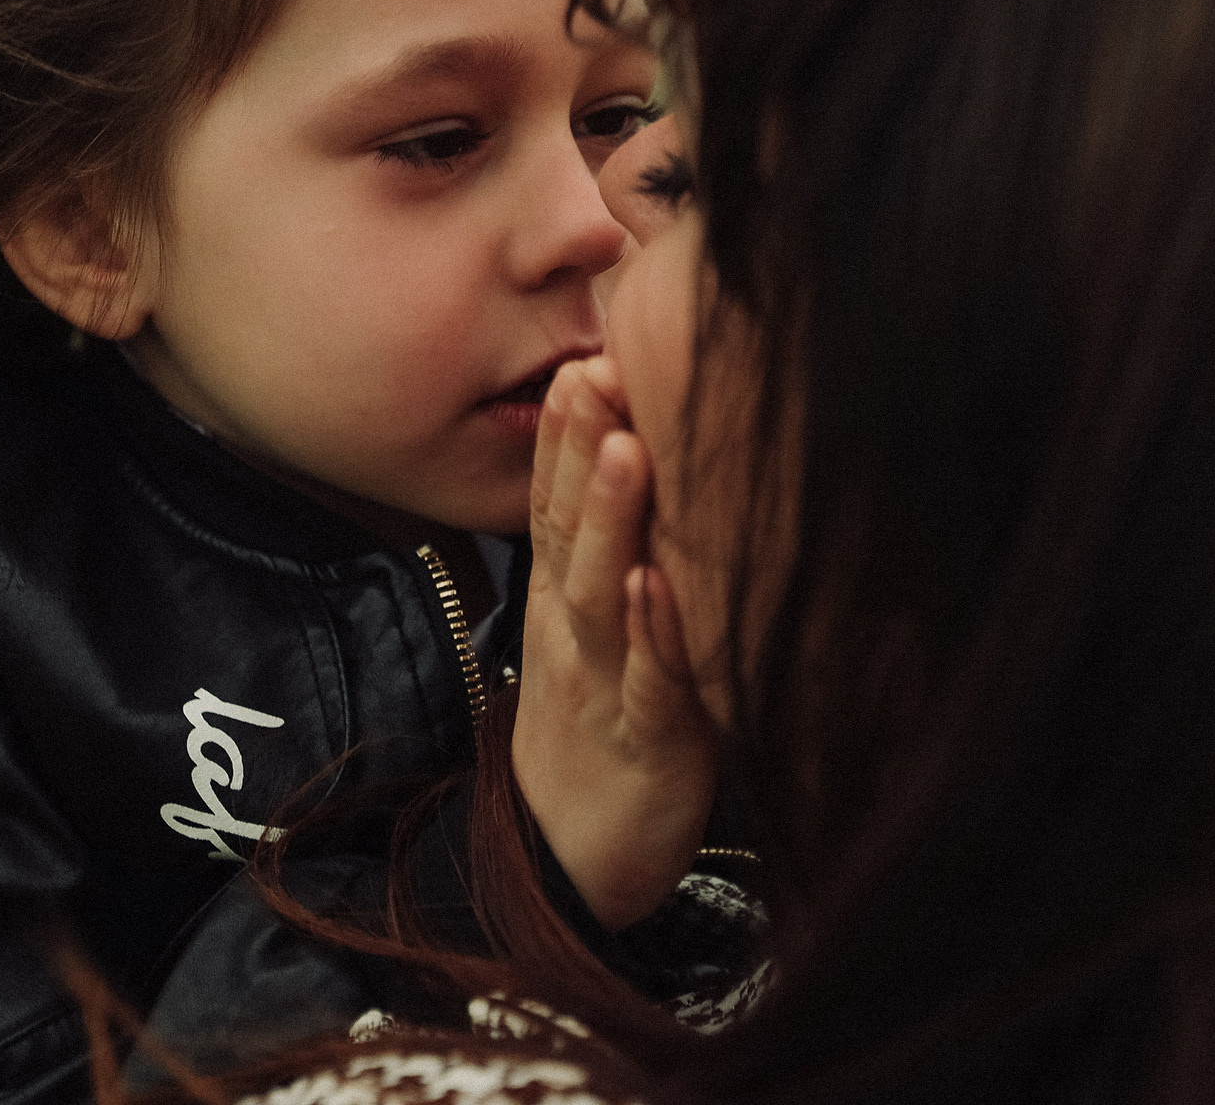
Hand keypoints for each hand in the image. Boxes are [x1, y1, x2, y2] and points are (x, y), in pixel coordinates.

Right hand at [512, 357, 719, 930]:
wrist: (575, 856)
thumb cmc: (603, 726)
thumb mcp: (597, 631)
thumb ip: (609, 552)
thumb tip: (640, 458)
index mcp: (567, 600)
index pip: (555, 502)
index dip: (563, 434)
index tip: (581, 357)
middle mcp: (576, 630)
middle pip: (570, 529)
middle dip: (581, 448)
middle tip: (595, 370)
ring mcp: (604, 683)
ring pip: (601, 592)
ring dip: (612, 520)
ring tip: (630, 450)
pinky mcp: (649, 744)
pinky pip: (648, 685)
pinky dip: (653, 637)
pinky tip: (659, 589)